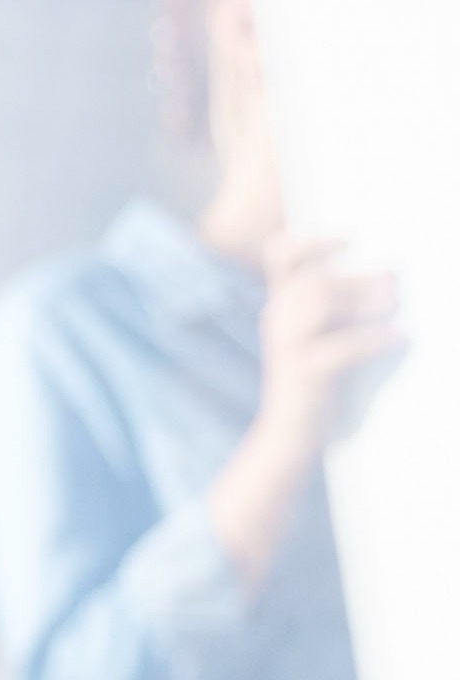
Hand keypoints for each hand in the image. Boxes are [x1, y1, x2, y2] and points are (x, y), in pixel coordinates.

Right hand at [205, 234, 402, 587]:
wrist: (291, 442)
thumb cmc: (322, 388)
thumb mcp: (329, 341)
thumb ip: (350, 310)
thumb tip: (393, 281)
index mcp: (284, 308)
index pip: (283, 256)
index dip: (312, 239)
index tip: (351, 237)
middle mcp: (279, 322)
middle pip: (313, 278)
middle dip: (356, 277)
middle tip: (394, 284)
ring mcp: (287, 349)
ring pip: (318, 301)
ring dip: (364, 300)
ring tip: (396, 306)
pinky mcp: (303, 377)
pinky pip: (339, 348)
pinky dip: (375, 339)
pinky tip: (401, 338)